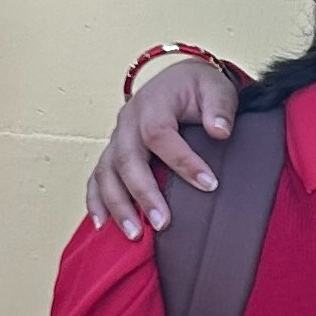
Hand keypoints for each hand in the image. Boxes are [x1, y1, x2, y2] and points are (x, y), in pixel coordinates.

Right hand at [87, 58, 239, 236]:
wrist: (178, 82)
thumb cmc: (197, 88)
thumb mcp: (216, 88)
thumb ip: (220, 107)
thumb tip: (219, 131)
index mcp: (152, 103)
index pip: (159, 134)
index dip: (182, 161)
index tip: (210, 185)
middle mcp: (127, 122)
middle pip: (126, 159)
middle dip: (143, 193)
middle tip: (163, 223)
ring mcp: (116, 138)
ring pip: (106, 173)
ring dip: (118, 205)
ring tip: (135, 234)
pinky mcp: (112, 153)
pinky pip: (96, 178)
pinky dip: (95, 201)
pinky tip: (101, 226)